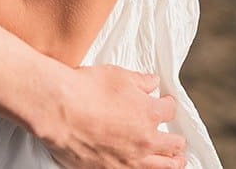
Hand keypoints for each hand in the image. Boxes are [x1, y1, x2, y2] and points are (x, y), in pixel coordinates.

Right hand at [39, 65, 186, 168]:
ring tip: (175, 161)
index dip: (168, 104)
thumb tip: (152, 82)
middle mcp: (144, 141)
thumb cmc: (85, 89)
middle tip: (176, 140)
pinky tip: (144, 167)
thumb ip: (140, 81)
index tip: (165, 103)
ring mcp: (129, 161)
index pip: (170, 110)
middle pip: (174, 146)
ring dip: (171, 163)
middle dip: (177, 141)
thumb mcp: (117, 75)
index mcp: (149, 114)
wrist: (58, 110)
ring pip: (163, 167)